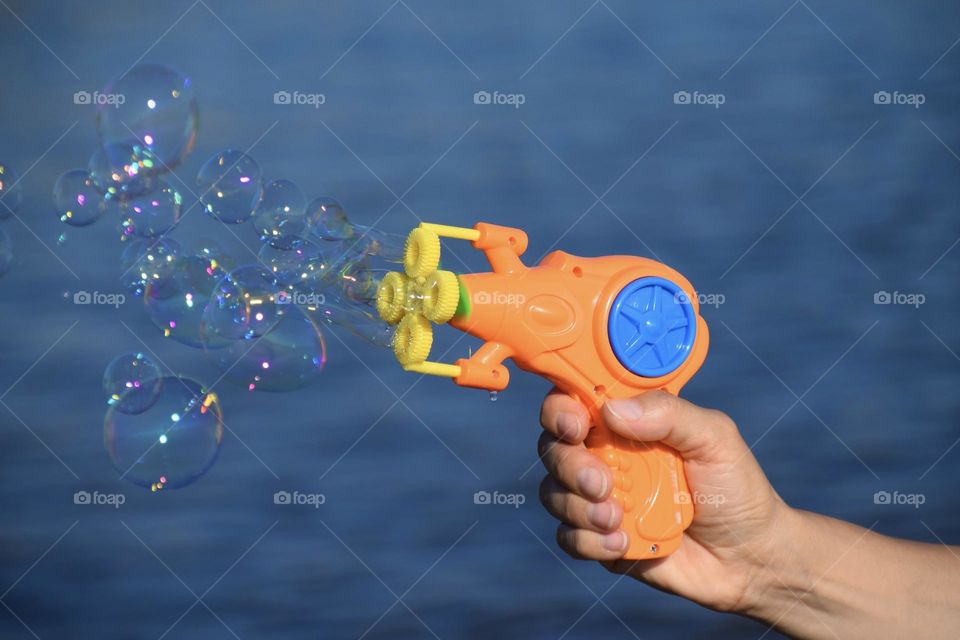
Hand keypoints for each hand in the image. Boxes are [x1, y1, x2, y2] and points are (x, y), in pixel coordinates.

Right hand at [537, 388, 795, 612]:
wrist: (748, 558)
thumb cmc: (735, 488)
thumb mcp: (714, 439)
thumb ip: (669, 414)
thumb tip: (612, 411)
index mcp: (627, 420)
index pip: (575, 399)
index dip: (561, 408)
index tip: (575, 425)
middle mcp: (605, 453)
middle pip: (553, 446)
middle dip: (569, 465)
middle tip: (602, 484)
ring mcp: (598, 496)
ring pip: (553, 492)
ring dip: (579, 507)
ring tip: (618, 521)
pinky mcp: (598, 537)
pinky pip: (568, 536)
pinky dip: (589, 541)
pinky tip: (623, 545)